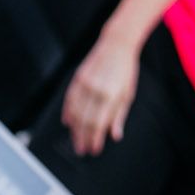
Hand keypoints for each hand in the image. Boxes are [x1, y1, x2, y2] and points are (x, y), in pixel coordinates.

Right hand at [63, 35, 139, 155]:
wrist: (116, 44)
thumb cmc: (125, 70)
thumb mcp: (127, 94)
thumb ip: (119, 116)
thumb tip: (114, 135)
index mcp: (110, 95)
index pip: (98, 123)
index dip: (94, 139)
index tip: (94, 149)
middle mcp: (95, 89)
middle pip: (84, 120)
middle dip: (82, 137)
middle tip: (81, 150)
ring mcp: (85, 82)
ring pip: (74, 111)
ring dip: (74, 128)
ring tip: (75, 140)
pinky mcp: (78, 76)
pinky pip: (69, 97)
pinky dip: (67, 111)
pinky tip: (67, 122)